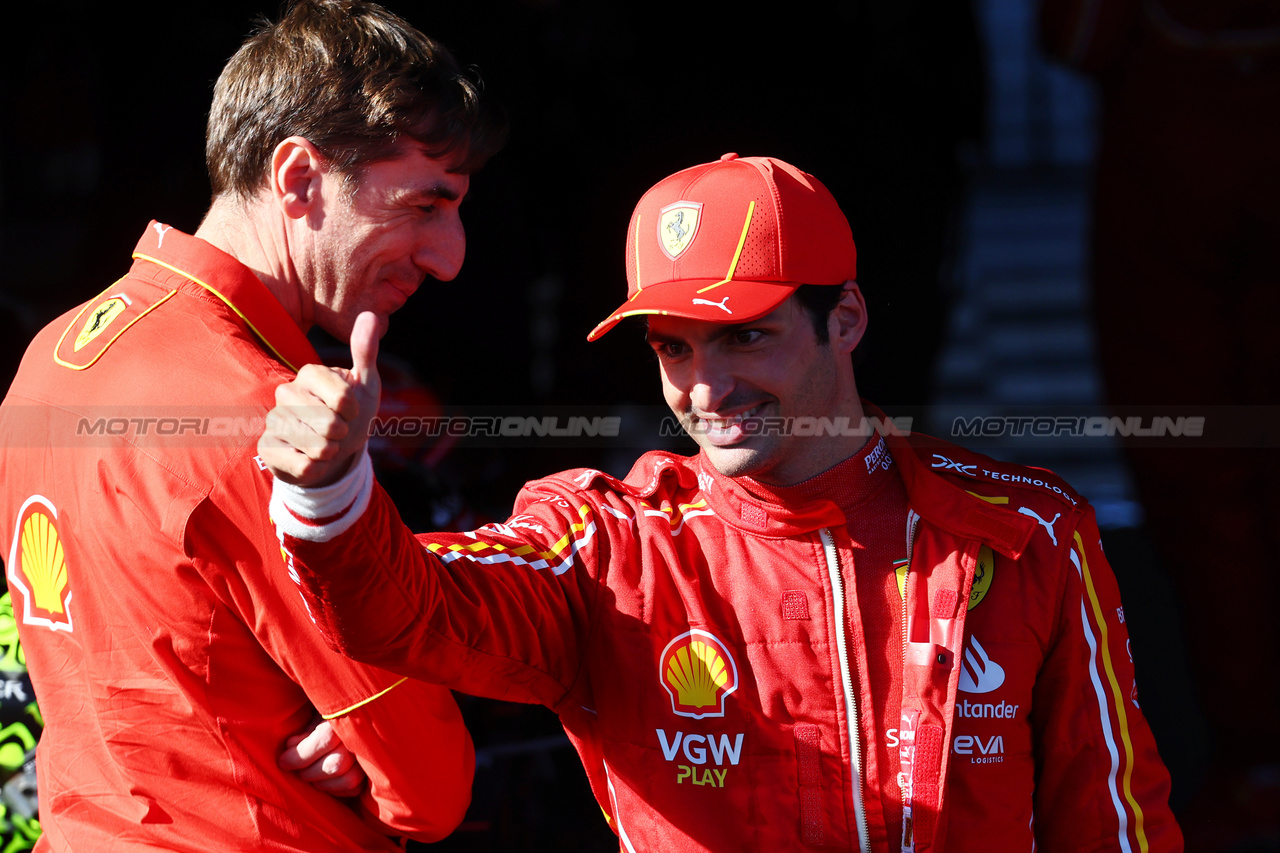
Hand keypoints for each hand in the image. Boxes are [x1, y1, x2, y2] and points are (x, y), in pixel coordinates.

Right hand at [259, 311, 382, 486]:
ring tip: (325, 444)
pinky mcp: (266, 447)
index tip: (350, 410)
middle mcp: (285, 393)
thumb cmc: (351, 414)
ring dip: (331, 452)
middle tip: (337, 431)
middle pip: (329, 424)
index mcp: (309, 373)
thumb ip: (366, 352)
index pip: (342, 398)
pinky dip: (318, 468)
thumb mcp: (366, 384)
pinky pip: (305, 467)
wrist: (334, 452)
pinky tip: (311, 459)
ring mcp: (273, 420)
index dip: (354, 411)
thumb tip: (369, 315)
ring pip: (318, 447)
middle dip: (343, 434)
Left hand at [278, 713, 365, 797]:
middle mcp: (366, 736)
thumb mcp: (316, 715)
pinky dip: (335, 789)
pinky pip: (354, 789)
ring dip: (322, 783)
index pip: (326, 739)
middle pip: (336, 764)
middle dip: (309, 771)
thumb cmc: (327, 715)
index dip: (302, 754)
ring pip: (348, 779)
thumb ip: (305, 731)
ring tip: (310, 776)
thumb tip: (292, 746)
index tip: (283, 761)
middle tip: (297, 770)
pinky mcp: (373, 773)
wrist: (355, 714)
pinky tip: (324, 780)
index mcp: (349, 715)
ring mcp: (373, 756)